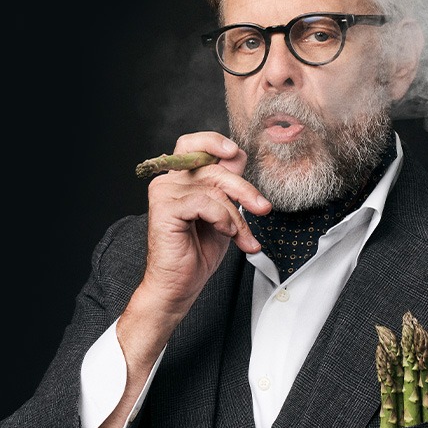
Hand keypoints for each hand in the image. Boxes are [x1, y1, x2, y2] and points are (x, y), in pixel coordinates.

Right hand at [138, 132, 269, 317]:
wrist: (180, 285)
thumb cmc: (198, 252)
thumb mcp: (222, 213)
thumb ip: (227, 186)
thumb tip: (239, 156)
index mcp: (180, 179)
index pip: (194, 144)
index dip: (215, 142)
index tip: (236, 153)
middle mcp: (169, 181)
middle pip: (214, 167)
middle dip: (244, 190)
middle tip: (262, 209)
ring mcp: (164, 192)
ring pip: (214, 187)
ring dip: (235, 215)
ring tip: (240, 237)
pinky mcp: (165, 207)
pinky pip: (205, 202)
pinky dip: (222, 219)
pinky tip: (225, 234)